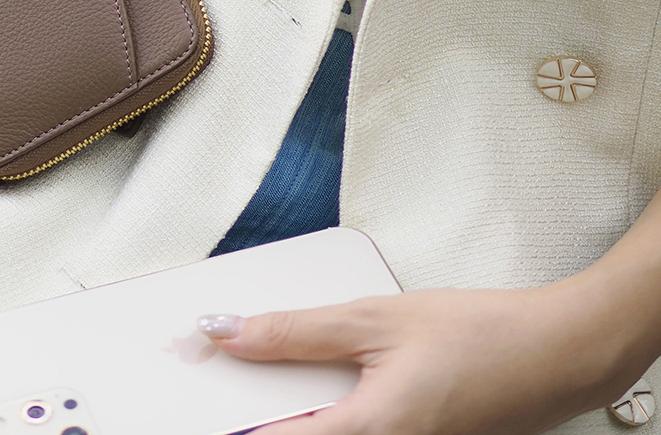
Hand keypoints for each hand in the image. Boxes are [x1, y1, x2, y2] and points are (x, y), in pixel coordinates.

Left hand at [198, 280, 643, 434]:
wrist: (556, 356)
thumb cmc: (478, 336)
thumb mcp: (374, 319)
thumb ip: (296, 331)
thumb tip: (230, 333)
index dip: (226, 422)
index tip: (187, 397)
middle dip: (257, 416)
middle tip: (222, 373)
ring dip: (291, 413)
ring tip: (262, 371)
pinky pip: (349, 434)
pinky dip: (322, 413)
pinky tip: (314, 383)